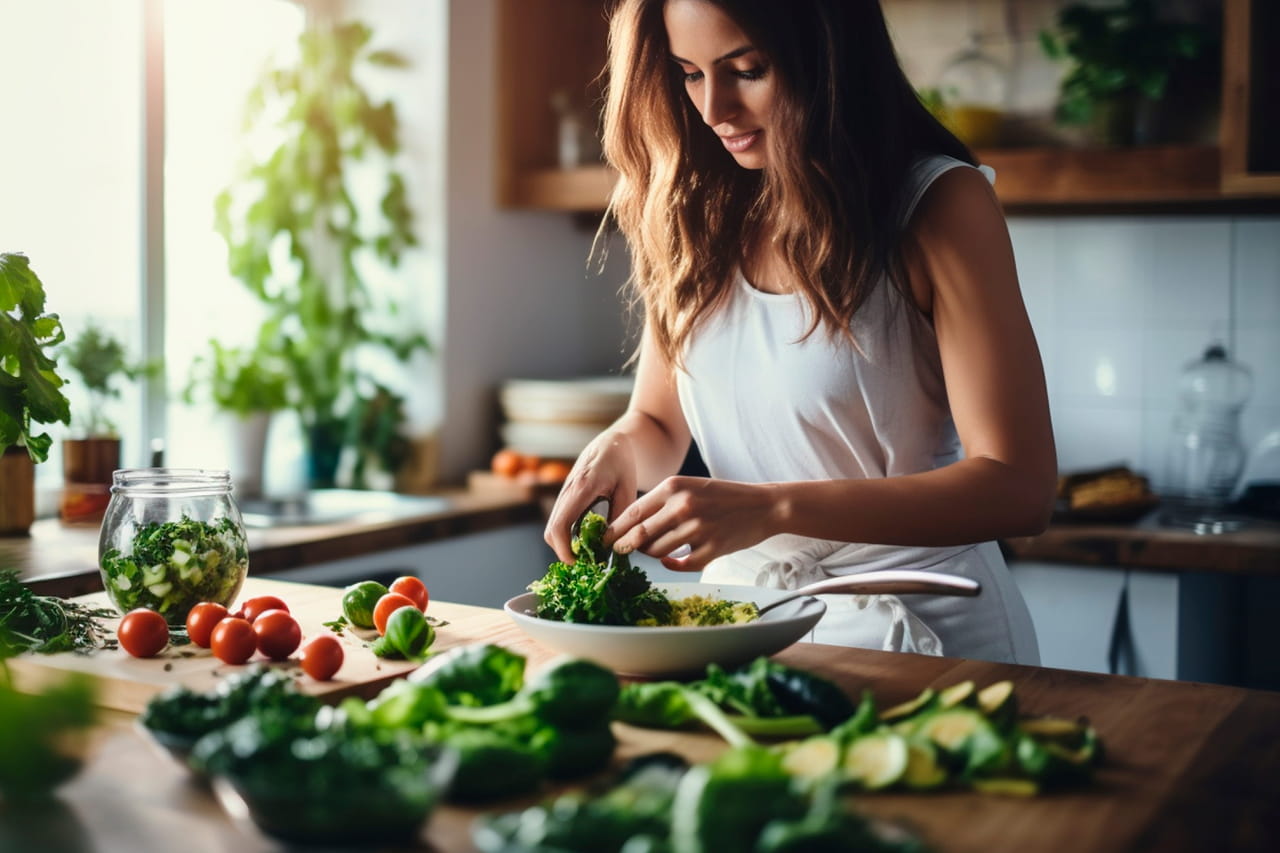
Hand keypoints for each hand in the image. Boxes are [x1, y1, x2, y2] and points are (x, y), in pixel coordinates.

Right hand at [543, 431, 638, 562]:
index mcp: (581, 488)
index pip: (560, 525)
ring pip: (552, 527)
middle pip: (550, 531)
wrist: (611, 442)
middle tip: (587, 562)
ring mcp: (563, 493)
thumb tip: (614, 545)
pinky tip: (587, 539)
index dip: (563, 549)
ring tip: (589, 553)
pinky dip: (566, 534)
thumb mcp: (628, 488)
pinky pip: (559, 520)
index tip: (577, 562)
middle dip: (564, 551)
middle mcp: (567, 491)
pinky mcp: (565, 495)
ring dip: (565, 544)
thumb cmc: (622, 462)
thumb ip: (620, 516)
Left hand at [604, 476, 780, 572]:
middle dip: (624, 546)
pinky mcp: (712, 549)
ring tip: (651, 551)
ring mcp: (699, 529)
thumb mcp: (690, 486)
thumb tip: (630, 525)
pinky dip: (671, 564)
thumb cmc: (723, 496)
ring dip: (650, 554)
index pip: (633, 512)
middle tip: (618, 552)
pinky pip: (680, 564)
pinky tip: (670, 559)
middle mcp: (684, 506)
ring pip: (657, 552)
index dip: (615, 529)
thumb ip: (662, 502)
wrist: (764, 505)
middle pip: (640, 535)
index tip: (605, 538)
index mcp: (675, 487)